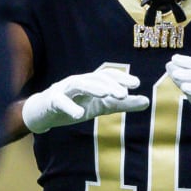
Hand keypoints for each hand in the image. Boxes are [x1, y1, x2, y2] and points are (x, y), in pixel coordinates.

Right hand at [21, 67, 149, 133]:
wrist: (43, 113)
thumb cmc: (74, 105)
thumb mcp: (100, 106)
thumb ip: (122, 104)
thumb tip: (147, 102)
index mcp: (91, 82)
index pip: (107, 75)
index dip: (121, 78)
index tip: (137, 83)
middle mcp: (79, 81)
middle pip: (95, 78)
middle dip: (110, 85)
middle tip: (124, 94)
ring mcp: (64, 89)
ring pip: (79, 84)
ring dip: (93, 88)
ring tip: (106, 95)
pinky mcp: (52, 100)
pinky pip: (60, 101)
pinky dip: (70, 107)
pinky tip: (79, 115)